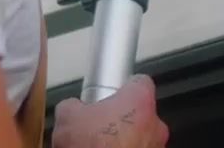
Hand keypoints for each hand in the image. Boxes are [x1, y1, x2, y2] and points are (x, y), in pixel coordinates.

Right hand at [50, 75, 169, 147]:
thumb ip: (73, 105)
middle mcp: (155, 124)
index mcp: (139, 101)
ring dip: (125, 140)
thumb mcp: (67, 117)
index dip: (124, 87)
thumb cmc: (91, 147)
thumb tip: (72, 108)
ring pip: (142, 137)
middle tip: (101, 126)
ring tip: (102, 147)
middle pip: (141, 113)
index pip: (140, 82)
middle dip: (123, 118)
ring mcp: (156, 147)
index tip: (112, 93)